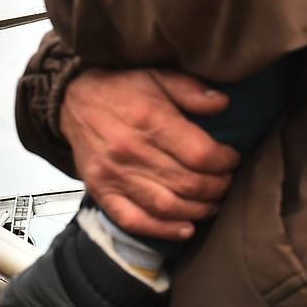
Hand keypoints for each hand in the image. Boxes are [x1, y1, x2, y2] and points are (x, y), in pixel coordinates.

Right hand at [59, 68, 239, 240]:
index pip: (200, 154)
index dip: (225, 161)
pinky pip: (134, 220)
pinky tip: (186, 228)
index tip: (232, 158)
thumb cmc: (121, 88)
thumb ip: (191, 89)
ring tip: (213, 203)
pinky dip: (163, 231)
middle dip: (217, 187)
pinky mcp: (102, 192)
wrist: (73, 100)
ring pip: (167, 206)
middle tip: (227, 182)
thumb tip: (223, 103)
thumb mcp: (157, 75)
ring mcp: (114, 175)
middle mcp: (131, 151)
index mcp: (149, 119)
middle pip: (188, 183)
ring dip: (198, 210)